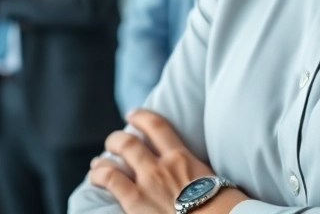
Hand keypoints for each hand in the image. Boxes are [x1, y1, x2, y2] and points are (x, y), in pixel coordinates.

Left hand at [88, 109, 248, 213]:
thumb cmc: (223, 209)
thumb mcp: (216, 183)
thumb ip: (200, 176)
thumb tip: (204, 181)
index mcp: (183, 158)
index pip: (158, 126)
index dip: (141, 117)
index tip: (132, 115)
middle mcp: (162, 166)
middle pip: (129, 141)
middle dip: (116, 140)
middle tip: (113, 143)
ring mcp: (147, 182)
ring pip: (115, 158)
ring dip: (103, 159)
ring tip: (98, 163)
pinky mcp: (135, 201)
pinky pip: (109, 180)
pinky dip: (98, 176)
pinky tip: (95, 178)